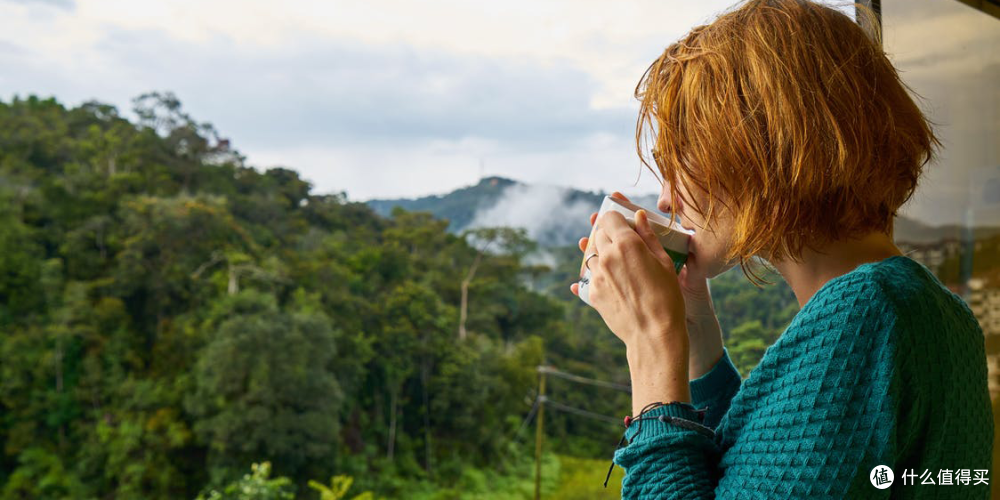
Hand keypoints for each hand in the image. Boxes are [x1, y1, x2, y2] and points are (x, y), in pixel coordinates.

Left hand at [570, 192, 690, 410]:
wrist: (653, 335)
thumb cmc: (667, 298)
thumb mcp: (664, 263)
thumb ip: (648, 237)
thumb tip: (638, 216)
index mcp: (626, 244)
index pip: (609, 217)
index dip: (616, 218)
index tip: (623, 224)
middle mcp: (606, 256)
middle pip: (598, 233)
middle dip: (608, 234)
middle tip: (622, 241)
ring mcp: (596, 276)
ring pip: (591, 254)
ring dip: (601, 253)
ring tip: (618, 262)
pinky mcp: (592, 293)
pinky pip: (589, 276)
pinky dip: (598, 274)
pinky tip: (610, 279)